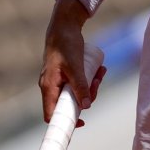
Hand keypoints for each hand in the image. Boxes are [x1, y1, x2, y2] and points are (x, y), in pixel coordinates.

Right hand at [39, 0, 106, 124]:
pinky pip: (78, 83)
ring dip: (90, 87)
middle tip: (96, 85)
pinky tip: (99, 70)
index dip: (64, 122)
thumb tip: (87, 106)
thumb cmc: (65, 44)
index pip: (51, 114)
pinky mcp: (65, 74)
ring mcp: (58, 80)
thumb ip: (80, 85)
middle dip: (86, 98)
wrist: (64, 26)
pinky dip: (88, 80)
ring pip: (75, 93)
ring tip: (100, 73)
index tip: (82, 123)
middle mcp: (51, 86)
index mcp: (48, 86)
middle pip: (68, 104)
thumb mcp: (75, 66)